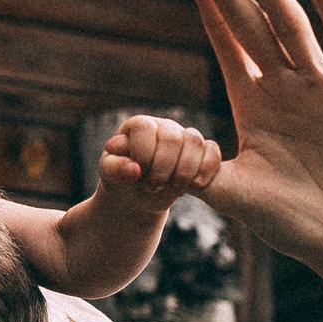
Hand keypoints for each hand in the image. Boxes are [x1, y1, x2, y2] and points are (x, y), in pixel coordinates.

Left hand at [97, 115, 221, 214]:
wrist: (138, 195)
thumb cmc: (121, 178)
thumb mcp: (110, 174)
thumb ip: (114, 169)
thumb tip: (133, 170)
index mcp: (139, 126)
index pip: (144, 128)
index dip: (143, 153)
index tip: (137, 174)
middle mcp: (163, 127)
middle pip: (172, 137)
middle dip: (163, 167)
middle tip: (152, 186)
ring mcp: (184, 137)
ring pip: (194, 142)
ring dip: (184, 171)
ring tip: (172, 189)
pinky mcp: (201, 152)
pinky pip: (213, 150)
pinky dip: (207, 168)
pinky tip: (196, 185)